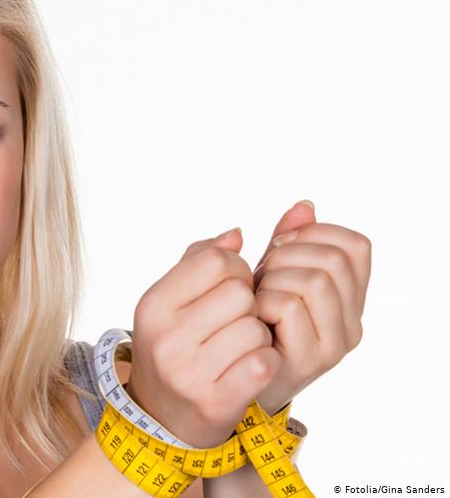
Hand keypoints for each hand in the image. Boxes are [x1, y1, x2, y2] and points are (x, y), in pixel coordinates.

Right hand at [129, 227, 279, 447]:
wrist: (161, 416)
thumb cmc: (175, 346)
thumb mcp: (171, 301)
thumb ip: (200, 261)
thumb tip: (236, 234)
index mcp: (153, 305)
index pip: (216, 260)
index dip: (236, 270)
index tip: (230, 288)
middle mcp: (165, 338)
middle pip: (241, 293)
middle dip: (249, 305)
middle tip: (237, 321)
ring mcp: (188, 373)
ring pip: (256, 329)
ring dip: (259, 336)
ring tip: (240, 347)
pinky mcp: (215, 403)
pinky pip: (264, 363)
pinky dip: (265, 363)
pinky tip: (249, 368)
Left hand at [251, 200, 371, 414]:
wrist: (228, 377)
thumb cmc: (249, 321)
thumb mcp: (269, 274)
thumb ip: (288, 241)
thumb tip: (304, 206)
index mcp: (349, 297)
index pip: (356, 246)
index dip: (314, 234)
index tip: (280, 244)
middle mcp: (351, 322)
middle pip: (333, 260)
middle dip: (286, 256)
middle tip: (262, 276)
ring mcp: (333, 344)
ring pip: (313, 280)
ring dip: (272, 280)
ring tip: (257, 299)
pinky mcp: (308, 360)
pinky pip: (288, 306)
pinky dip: (261, 302)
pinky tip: (253, 319)